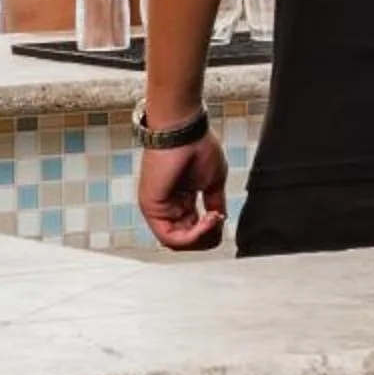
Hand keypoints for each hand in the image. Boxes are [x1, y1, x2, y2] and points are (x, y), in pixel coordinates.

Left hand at [137, 135, 228, 250]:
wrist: (184, 131)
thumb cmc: (197, 147)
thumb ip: (214, 203)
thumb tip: (220, 219)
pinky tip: (207, 220)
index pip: (193, 231)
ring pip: (177, 243)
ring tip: (214, 220)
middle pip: (185, 241)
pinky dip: (192, 235)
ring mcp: (157, 209)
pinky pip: (170, 237)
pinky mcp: (151, 209)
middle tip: (219, 222)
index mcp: (179, 201)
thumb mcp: (212, 182)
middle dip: (207, 237)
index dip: (211, 231)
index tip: (222, 217)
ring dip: (201, 237)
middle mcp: (166, 207)